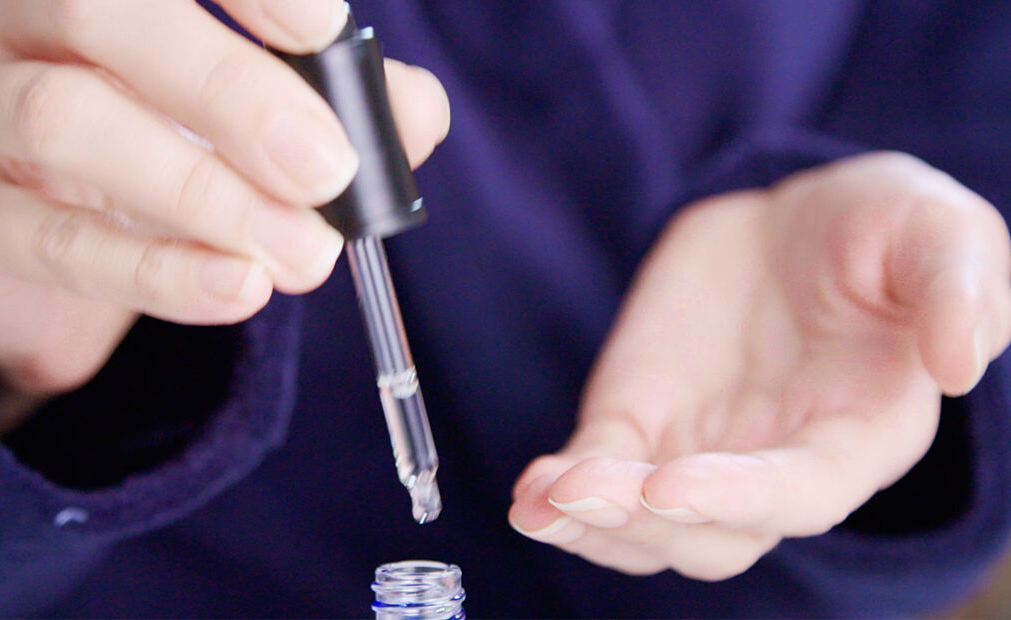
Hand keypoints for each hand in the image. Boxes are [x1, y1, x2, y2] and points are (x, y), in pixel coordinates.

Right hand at [0, 0, 449, 430]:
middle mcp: (7, 15)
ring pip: (64, 120)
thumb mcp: (246, 118)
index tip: (324, 30)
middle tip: (325, 168)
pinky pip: (52, 240)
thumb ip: (336, 103)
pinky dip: (158, 270)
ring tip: (304, 255)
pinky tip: (239, 288)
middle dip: (231, 91)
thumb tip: (412, 110)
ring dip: (205, 194)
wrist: (48, 249)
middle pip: (99, 12)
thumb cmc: (157, 150)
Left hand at [509, 152, 1010, 579]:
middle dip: (645, 522)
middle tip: (584, 491)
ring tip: (541, 501)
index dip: (739, 498)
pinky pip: (598, 475)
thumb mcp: (937, 233)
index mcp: (858, 434)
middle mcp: (776, 464)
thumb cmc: (883, 230)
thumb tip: (961, 360)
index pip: (802, 493)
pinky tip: (530, 491)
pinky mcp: (640, 425)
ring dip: (591, 525)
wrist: (794, 222)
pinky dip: (562, 490)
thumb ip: (958, 291)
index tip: (672, 485)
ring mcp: (700, 453)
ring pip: (645, 527)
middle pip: (712, 534)